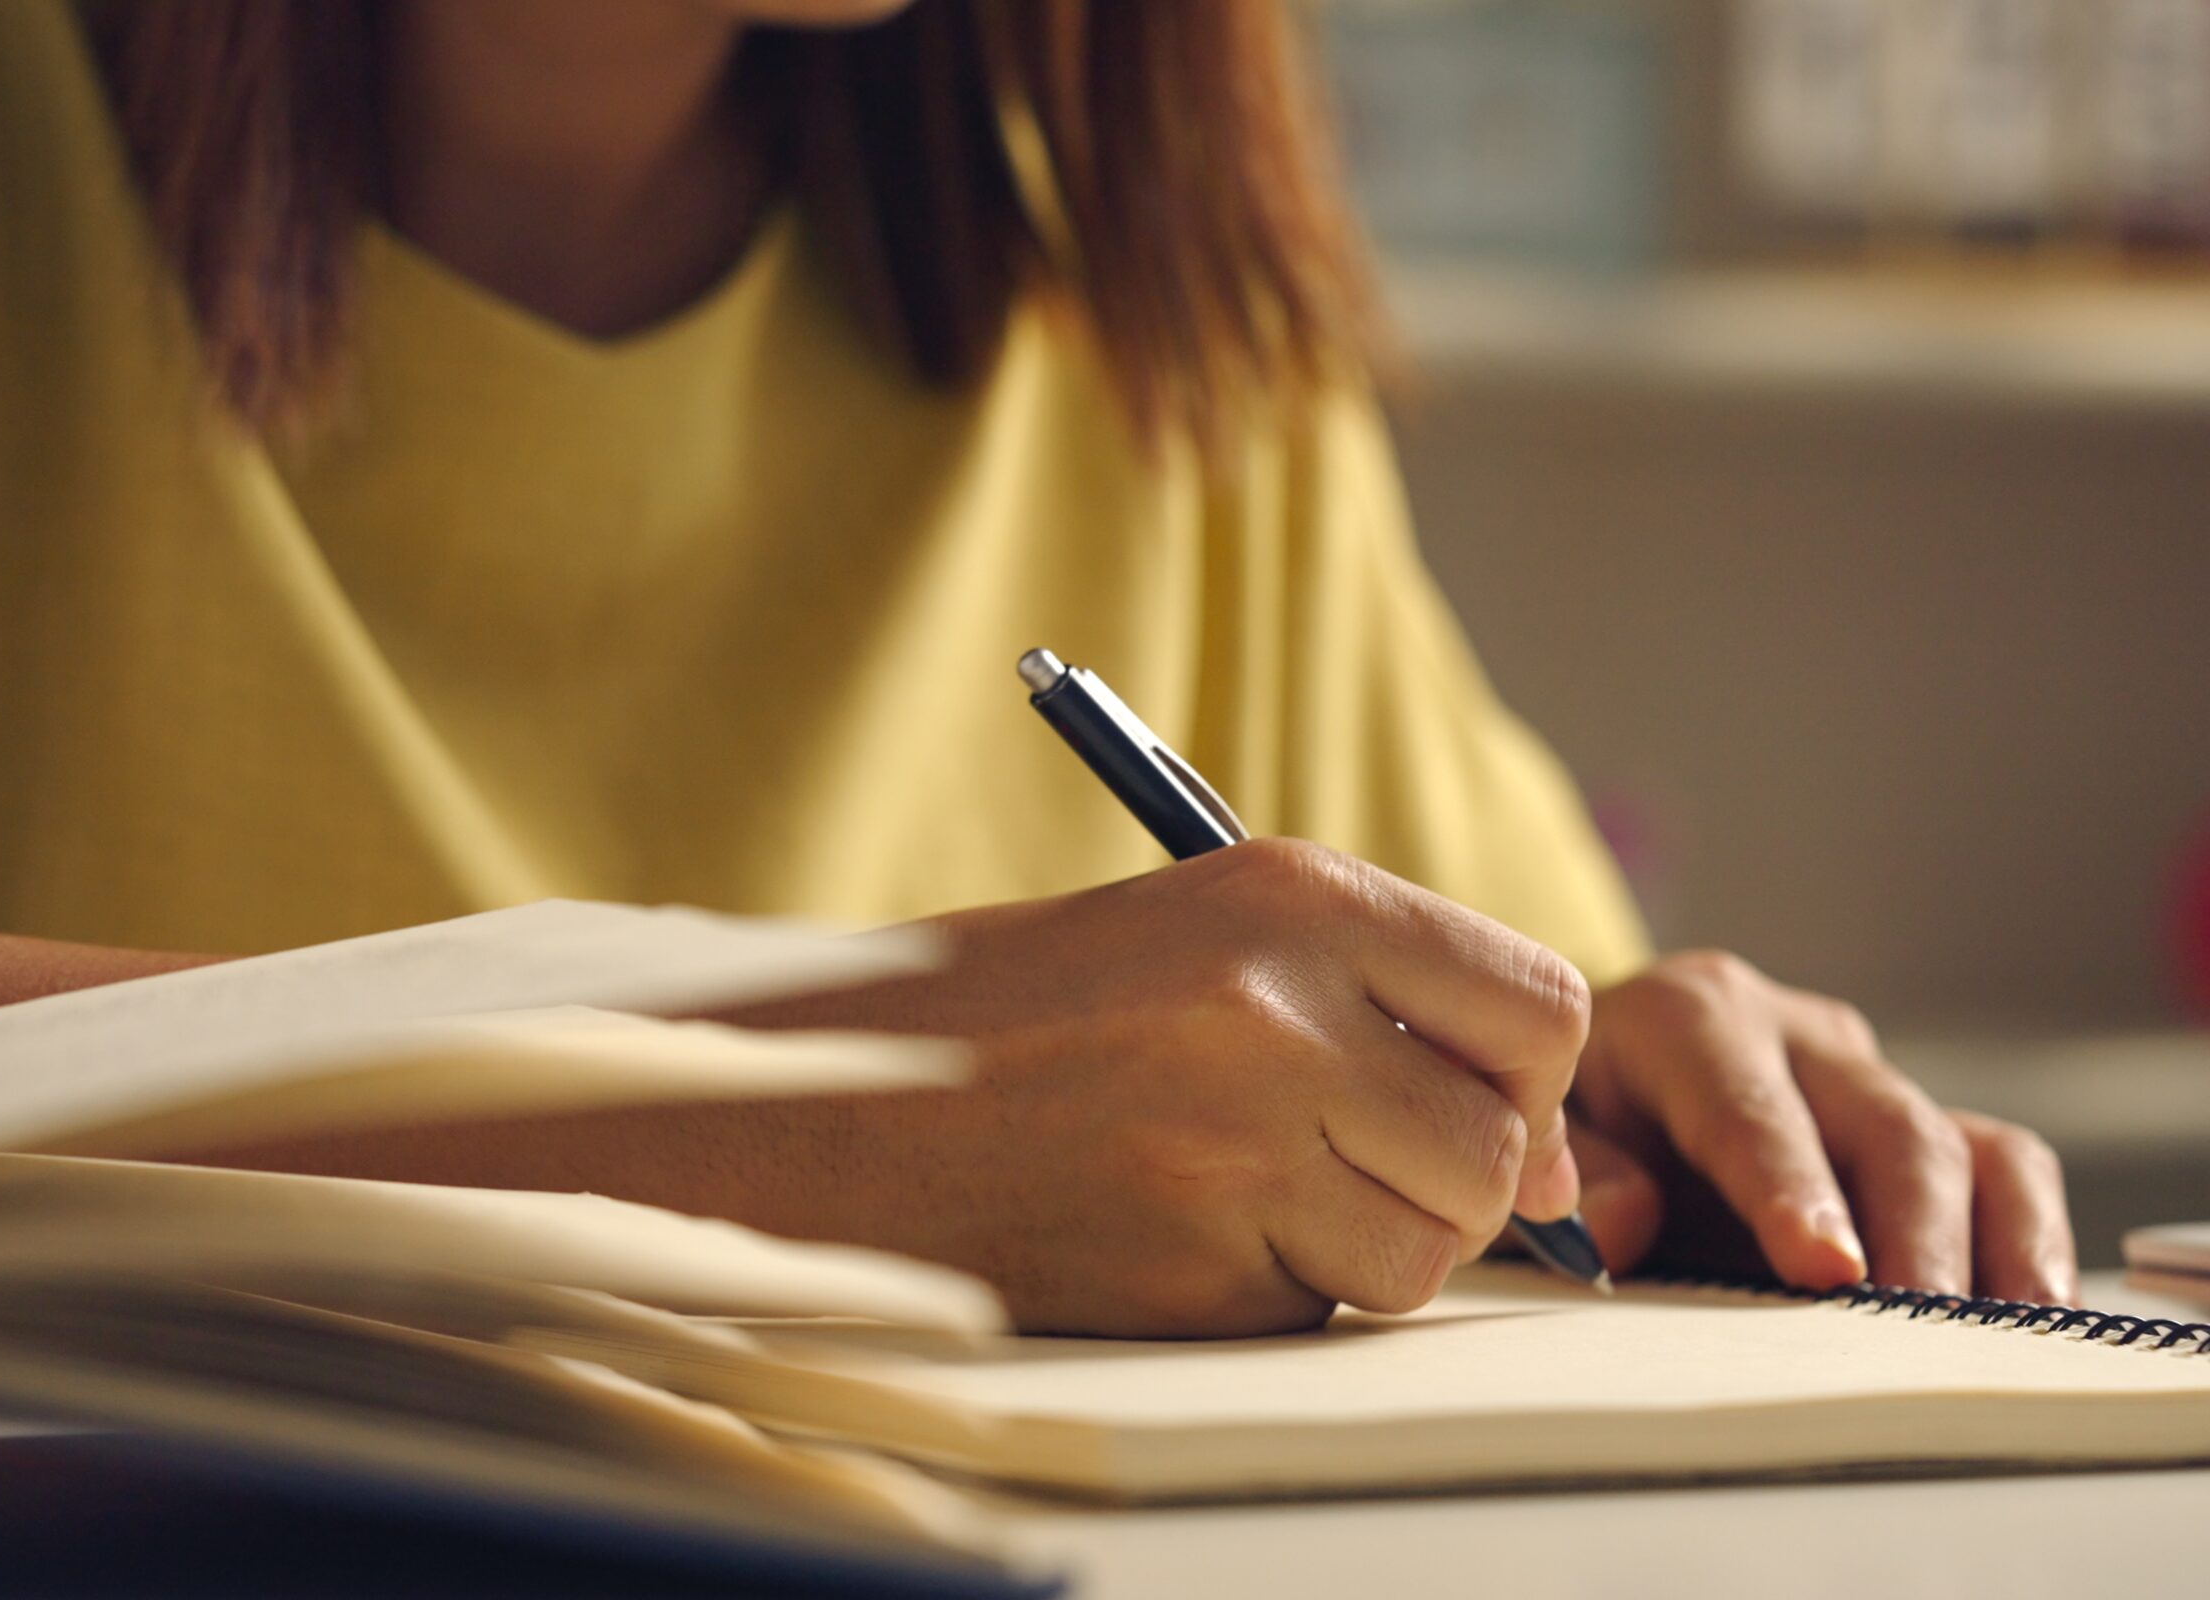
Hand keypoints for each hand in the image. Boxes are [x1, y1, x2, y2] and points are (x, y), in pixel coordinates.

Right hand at [713, 839, 1591, 1335]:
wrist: (829, 1097)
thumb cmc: (1018, 1012)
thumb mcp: (1200, 932)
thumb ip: (1378, 1001)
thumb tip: (1552, 1159)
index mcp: (1291, 899)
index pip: (1540, 1003)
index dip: (1531, 1078)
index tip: (1489, 1109)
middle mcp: (1281, 1013)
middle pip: (1499, 1150)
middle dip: (1452, 1182)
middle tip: (1352, 1163)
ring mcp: (1234, 1147)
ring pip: (1424, 1252)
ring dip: (1366, 1248)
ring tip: (1250, 1194)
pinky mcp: (1187, 1270)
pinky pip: (1318, 1313)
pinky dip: (1274, 1295)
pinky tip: (1177, 1233)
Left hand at [1565, 951, 2076, 1303]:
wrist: (1588, 1064)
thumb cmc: (1563, 1102)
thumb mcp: (1537, 1118)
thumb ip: (1571, 1167)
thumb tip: (1623, 1226)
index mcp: (1690, 1018)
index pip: (1750, 1109)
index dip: (1790, 1188)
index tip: (1823, 1266)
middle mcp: (1794, 1034)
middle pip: (1884, 1126)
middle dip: (1913, 1233)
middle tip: (1922, 1327)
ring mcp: (1863, 1078)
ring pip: (1963, 1147)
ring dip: (1991, 1244)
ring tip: (2003, 1331)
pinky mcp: (1914, 1121)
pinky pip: (2000, 1168)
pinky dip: (2026, 1237)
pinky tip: (2029, 1312)